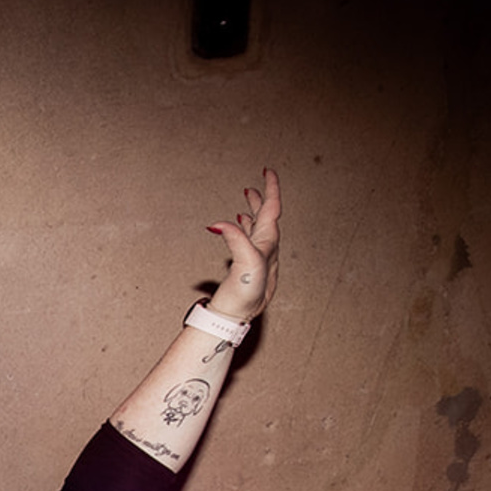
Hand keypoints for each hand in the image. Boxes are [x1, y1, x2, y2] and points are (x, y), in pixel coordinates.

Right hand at [202, 168, 281, 323]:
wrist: (236, 319)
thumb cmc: (245, 294)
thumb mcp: (245, 263)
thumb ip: (235, 239)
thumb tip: (218, 224)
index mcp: (268, 243)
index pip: (272, 208)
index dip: (271, 188)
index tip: (268, 172)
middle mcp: (265, 250)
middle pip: (266, 218)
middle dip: (261, 200)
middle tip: (253, 187)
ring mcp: (255, 260)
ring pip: (256, 231)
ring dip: (252, 216)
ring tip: (245, 207)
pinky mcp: (245, 270)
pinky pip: (246, 244)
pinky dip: (242, 233)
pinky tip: (236, 234)